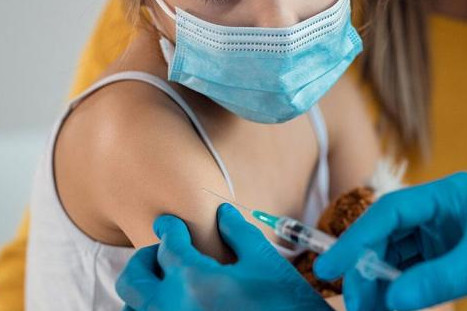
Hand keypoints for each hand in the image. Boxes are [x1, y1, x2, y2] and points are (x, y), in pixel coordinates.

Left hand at [116, 204, 330, 310]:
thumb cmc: (286, 303)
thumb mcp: (264, 262)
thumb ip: (238, 233)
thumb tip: (222, 212)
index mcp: (194, 281)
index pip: (168, 245)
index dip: (169, 228)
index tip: (169, 223)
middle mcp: (173, 308)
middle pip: (133, 278)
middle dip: (144, 258)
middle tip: (162, 251)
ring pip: (133, 308)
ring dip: (145, 290)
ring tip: (166, 282)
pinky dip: (153, 309)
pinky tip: (176, 303)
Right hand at [314, 172, 466, 310]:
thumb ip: (434, 280)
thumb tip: (390, 299)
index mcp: (450, 195)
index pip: (390, 212)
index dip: (357, 238)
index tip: (331, 266)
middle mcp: (444, 212)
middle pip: (389, 237)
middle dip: (369, 269)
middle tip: (355, 301)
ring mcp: (448, 236)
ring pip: (400, 258)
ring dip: (383, 283)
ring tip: (372, 310)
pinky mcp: (455, 259)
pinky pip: (417, 274)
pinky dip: (403, 290)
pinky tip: (395, 307)